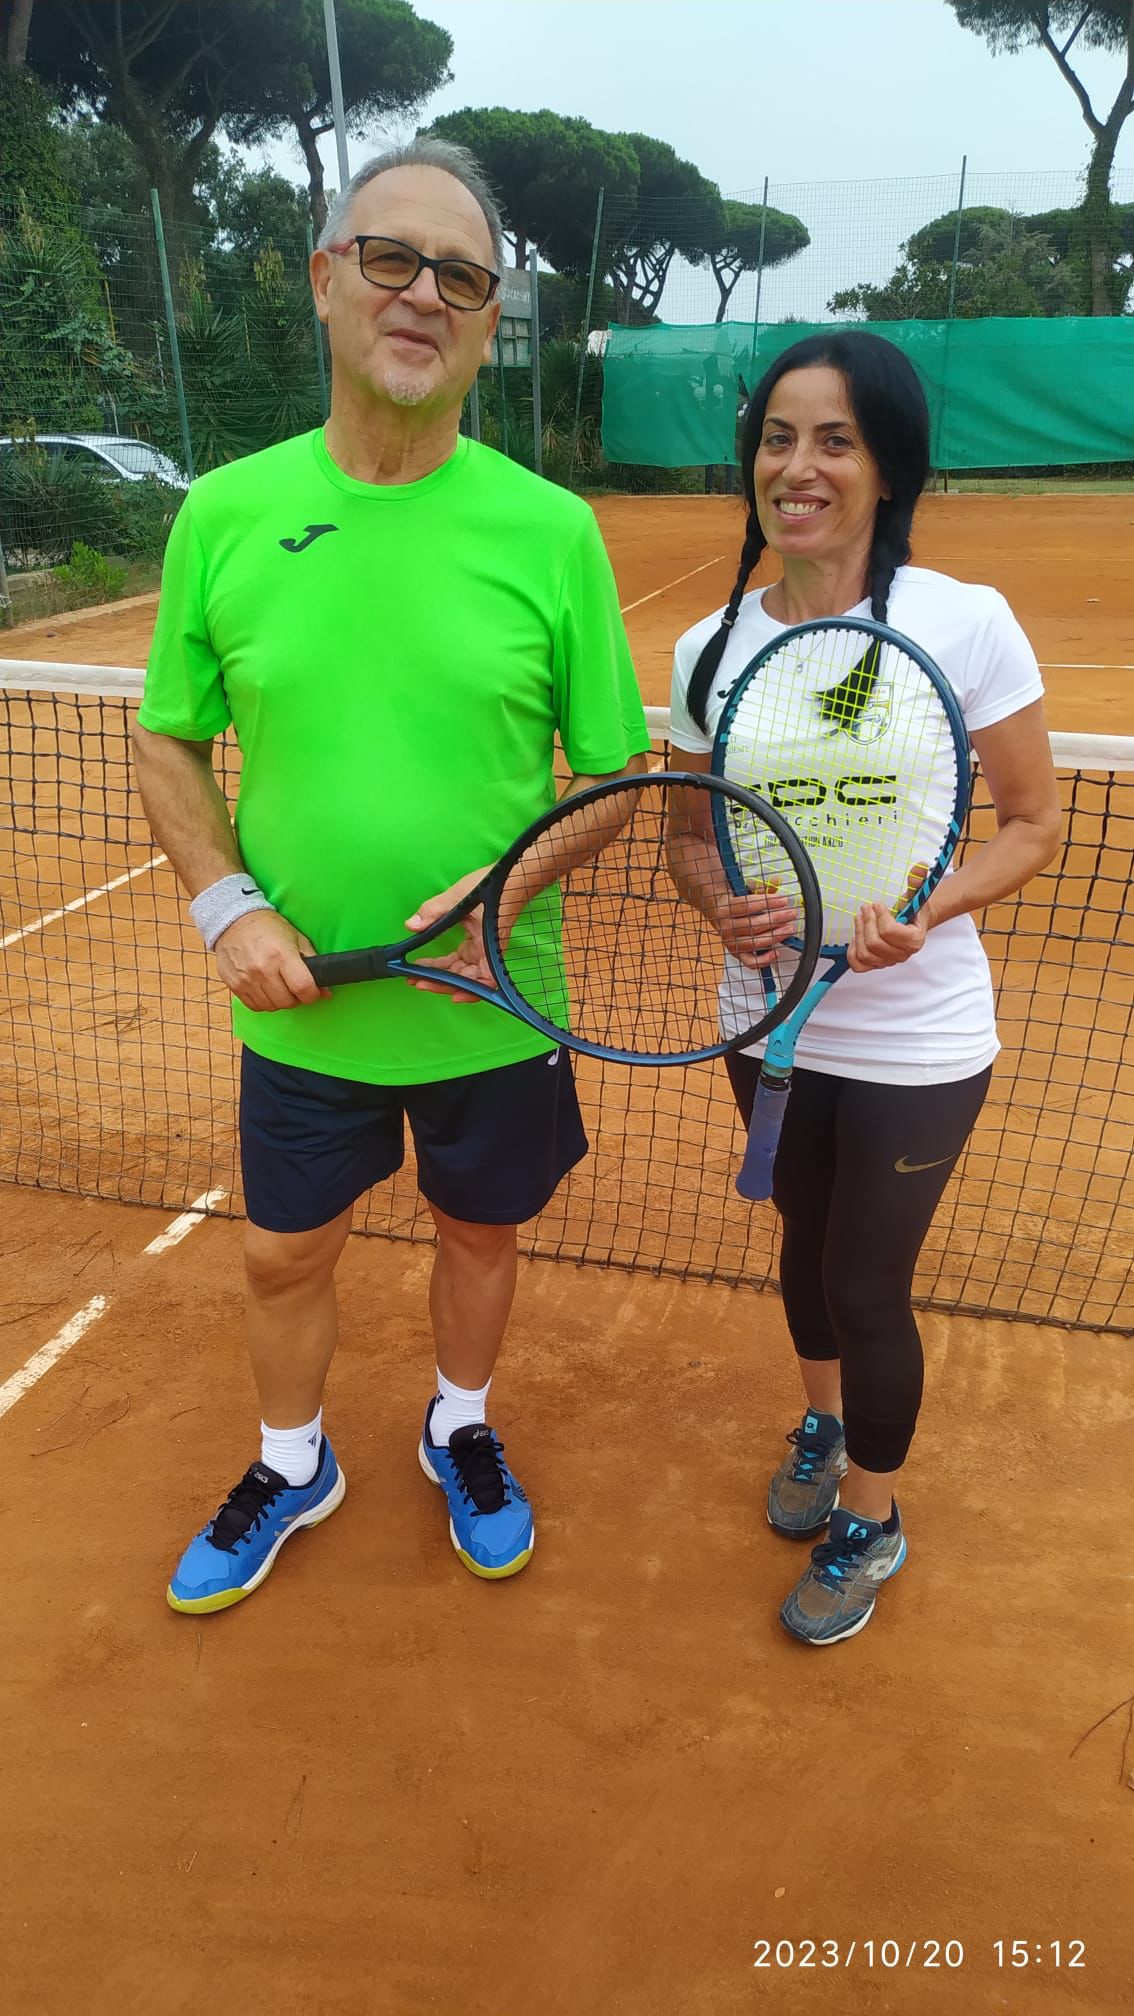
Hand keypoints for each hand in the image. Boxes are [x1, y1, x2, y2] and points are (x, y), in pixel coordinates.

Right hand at [214, 911, 328, 1009]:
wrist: (234, 921)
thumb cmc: (268, 927)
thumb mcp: (296, 937)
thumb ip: (312, 962)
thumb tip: (325, 990)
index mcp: (282, 955)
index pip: (303, 987)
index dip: (313, 994)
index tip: (313, 992)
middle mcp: (263, 969)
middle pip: (287, 1001)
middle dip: (296, 998)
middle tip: (295, 987)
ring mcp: (247, 979)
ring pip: (272, 1007)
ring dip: (280, 1001)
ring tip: (279, 986)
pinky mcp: (235, 985)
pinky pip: (255, 1006)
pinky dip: (264, 1002)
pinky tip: (266, 989)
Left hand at [404, 868, 492, 1002]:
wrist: (511, 877)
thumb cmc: (493, 886)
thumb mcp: (459, 896)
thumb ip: (433, 911)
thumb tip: (412, 926)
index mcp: (488, 945)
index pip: (481, 979)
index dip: (467, 990)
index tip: (450, 994)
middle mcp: (487, 952)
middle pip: (466, 979)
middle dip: (442, 983)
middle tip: (416, 982)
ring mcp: (482, 949)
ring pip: (462, 972)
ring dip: (441, 975)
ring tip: (418, 976)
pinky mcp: (477, 944)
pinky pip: (462, 962)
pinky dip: (447, 966)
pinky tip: (431, 966)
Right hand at [713, 883, 798, 969]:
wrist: (717, 913)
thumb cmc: (734, 902)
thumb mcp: (743, 891)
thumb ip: (760, 888)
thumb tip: (777, 882)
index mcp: (725, 908)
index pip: (747, 905)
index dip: (766, 903)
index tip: (783, 900)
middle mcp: (725, 927)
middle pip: (752, 925)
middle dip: (775, 919)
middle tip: (790, 914)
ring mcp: (730, 942)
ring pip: (754, 942)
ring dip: (774, 936)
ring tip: (789, 929)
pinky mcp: (735, 953)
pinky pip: (750, 962)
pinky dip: (764, 960)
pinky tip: (776, 952)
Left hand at [847, 864, 930, 972]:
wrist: (914, 922)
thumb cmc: (914, 910)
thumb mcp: (917, 893)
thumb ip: (918, 881)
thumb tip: (919, 867)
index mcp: (914, 940)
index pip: (890, 932)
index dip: (880, 916)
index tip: (877, 904)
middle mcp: (902, 954)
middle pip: (875, 944)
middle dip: (867, 923)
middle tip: (865, 909)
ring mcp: (889, 961)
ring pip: (865, 954)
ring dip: (859, 933)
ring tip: (860, 918)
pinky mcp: (876, 964)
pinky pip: (858, 965)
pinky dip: (853, 951)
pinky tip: (857, 936)